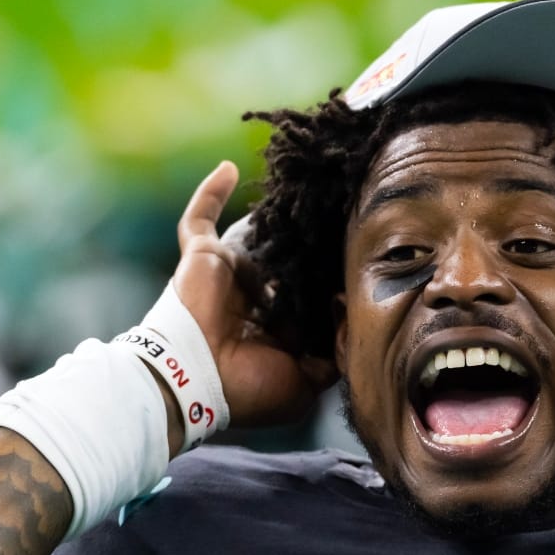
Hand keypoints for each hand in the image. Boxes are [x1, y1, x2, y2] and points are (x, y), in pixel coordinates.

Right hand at [173, 162, 336, 426]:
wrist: (196, 378)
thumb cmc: (248, 387)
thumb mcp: (304, 384)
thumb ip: (331, 357)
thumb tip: (351, 326)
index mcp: (276, 327)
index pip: (309, 295)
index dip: (330, 282)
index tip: (358, 262)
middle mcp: (254, 296)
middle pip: (286, 259)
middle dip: (308, 242)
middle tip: (341, 214)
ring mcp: (228, 273)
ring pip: (254, 234)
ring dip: (274, 214)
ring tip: (304, 187)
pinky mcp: (203, 255)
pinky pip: (200, 217)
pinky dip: (210, 192)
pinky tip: (229, 167)